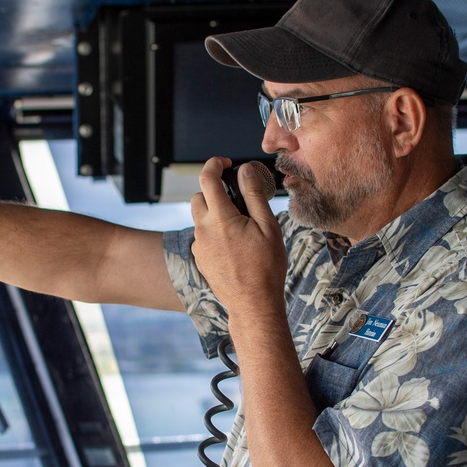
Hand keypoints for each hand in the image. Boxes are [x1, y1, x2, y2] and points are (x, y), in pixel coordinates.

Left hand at [189, 157, 285, 316]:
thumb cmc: (265, 267)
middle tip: (237, 199)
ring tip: (239, 226)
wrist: (252, 304)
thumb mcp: (268, 226)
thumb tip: (245, 170)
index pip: (207, 178)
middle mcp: (203, 230)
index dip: (214, 164)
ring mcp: (199, 245)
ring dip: (214, 213)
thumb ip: (254, 194)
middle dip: (214, 191)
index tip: (225, 163)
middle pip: (199, 197)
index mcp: (220, 218)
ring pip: (200, 218)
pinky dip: (214, 232)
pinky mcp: (200, 258)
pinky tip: (234, 245)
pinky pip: (203, 236)